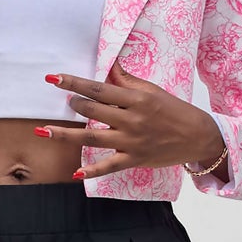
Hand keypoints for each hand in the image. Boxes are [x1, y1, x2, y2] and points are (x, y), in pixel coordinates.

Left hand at [39, 58, 224, 179]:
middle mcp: (132, 120)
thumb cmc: (174, 110)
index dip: (74, 83)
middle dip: (74, 104)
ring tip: (44, 131)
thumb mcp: (152, 91)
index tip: (53, 78)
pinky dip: (93, 172)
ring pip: (92, 138)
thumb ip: (127, 81)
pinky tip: (76, 174)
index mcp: (137, 99)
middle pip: (93, 111)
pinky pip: (109, 167)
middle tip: (65, 101)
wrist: (198, 136)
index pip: (99, 88)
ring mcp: (131, 142)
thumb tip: (109, 67)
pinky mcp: (134, 160)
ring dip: (66, 135)